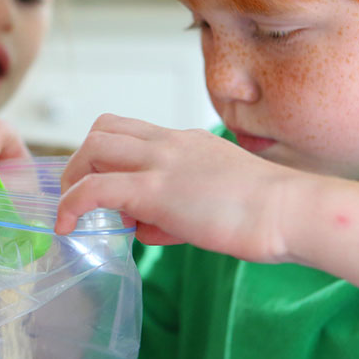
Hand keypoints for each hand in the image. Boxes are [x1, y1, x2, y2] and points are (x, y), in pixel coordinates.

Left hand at [55, 114, 297, 261]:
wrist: (291, 211)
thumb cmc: (267, 214)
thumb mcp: (215, 204)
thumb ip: (173, 213)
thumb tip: (141, 229)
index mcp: (186, 142)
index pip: (132, 132)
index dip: (109, 157)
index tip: (106, 190)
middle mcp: (169, 143)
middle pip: (104, 129)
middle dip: (81, 161)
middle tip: (79, 195)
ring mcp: (160, 163)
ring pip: (94, 147)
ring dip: (73, 177)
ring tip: (71, 212)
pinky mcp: (154, 190)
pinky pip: (95, 188)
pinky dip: (72, 205)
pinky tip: (68, 228)